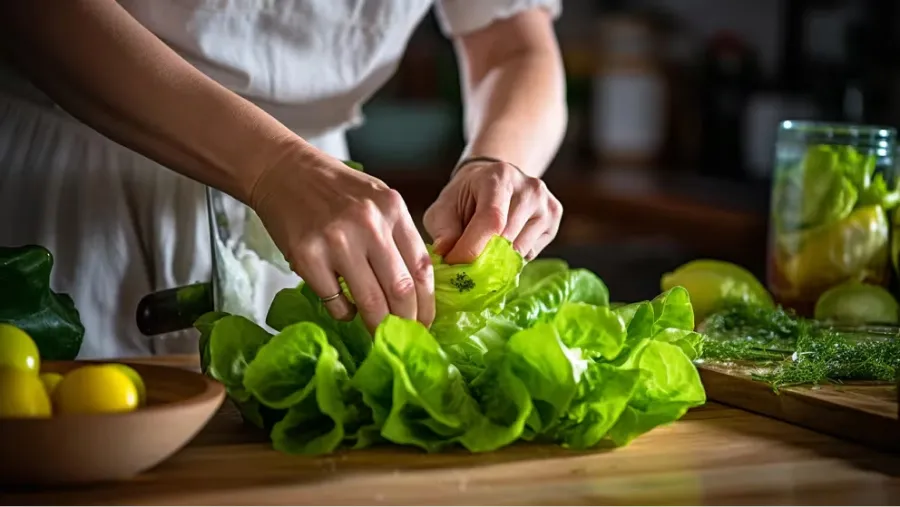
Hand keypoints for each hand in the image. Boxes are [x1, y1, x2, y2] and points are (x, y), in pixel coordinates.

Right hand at [249, 145, 434, 331]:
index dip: (427, 302)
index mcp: (392, 209)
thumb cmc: (333, 189)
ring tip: (380, 333)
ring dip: (378, 325)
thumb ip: (397, 234)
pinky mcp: (307, 256)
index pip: (422, 267)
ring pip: (371, 301)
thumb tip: (416, 285)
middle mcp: (368, 224)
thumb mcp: (376, 198)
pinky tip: (346, 308)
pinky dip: (345, 313)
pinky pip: (336, 301)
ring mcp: (337, 241)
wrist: (283, 171)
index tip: (426, 321)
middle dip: (407, 321)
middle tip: (405, 335)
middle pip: (400, 289)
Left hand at [424, 160, 562, 262]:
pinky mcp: (554, 220)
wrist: (495, 181)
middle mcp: (529, 188)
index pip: (491, 219)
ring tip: (482, 249)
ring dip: (496, 260)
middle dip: (480, 258)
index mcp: (499, 177)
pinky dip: (511, 258)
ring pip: (519, 251)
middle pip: (506, 238)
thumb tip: (447, 255)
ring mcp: (546, 204)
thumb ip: (444, 231)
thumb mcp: (445, 207)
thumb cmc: (466, 195)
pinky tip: (502, 243)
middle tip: (462, 265)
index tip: (453, 264)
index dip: (472, 247)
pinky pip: (530, 254)